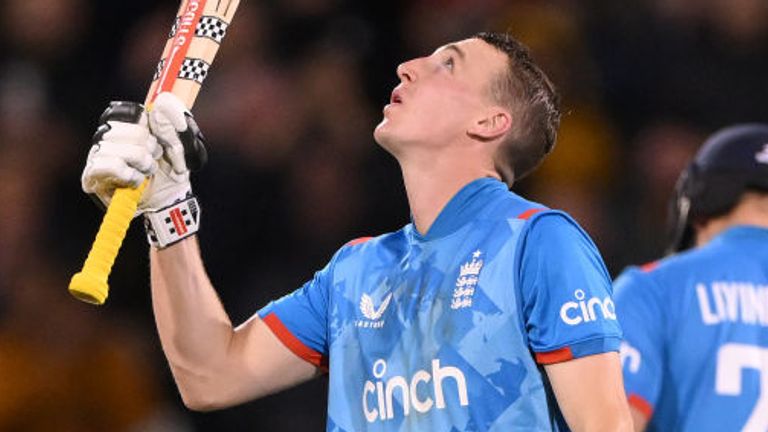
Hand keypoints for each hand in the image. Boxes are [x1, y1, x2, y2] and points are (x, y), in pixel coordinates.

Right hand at [81, 94, 206, 246]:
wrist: (169, 199)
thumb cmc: (172, 168)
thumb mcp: (183, 141)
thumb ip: (176, 118)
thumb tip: (162, 101)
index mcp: (123, 122)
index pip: (125, 111)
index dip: (145, 126)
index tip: (157, 139)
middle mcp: (104, 135)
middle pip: (120, 129)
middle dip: (147, 147)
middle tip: (153, 159)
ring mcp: (95, 155)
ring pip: (117, 148)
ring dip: (141, 163)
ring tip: (146, 171)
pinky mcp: (90, 176)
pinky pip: (111, 165)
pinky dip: (130, 174)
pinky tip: (136, 181)